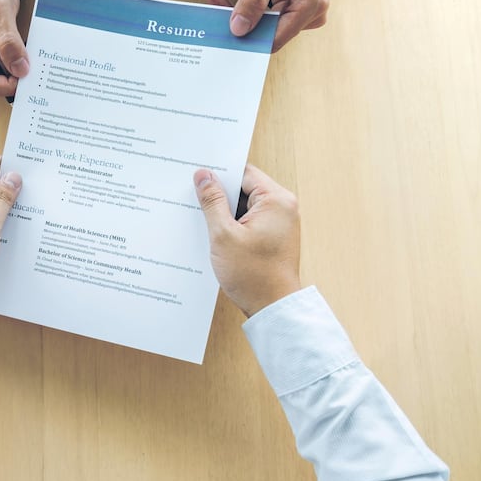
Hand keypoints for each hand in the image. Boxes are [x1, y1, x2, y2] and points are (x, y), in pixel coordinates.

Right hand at [194, 165, 300, 315]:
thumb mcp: (223, 235)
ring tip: (207, 223)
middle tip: (197, 202)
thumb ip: (212, 201)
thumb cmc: (253, 275)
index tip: (198, 178)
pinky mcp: (274, 235)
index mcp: (277, 200)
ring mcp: (280, 222)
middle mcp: (284, 207)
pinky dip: (234, 224)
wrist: (272, 308)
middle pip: (245, 187)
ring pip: (245, 205)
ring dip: (226, 212)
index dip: (219, 174)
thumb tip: (203, 175)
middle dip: (221, 195)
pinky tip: (218, 236)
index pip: (244, 173)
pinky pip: (250, 219)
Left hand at [207, 0, 329, 51]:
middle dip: (242, 23)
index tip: (225, 28)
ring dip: (242, 15)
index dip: (249, 37)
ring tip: (219, 0)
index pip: (274, 39)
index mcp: (311, 4)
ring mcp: (304, 12)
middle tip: (217, 7)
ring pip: (265, 27)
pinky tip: (232, 2)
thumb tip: (240, 27)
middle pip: (268, 34)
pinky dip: (249, 10)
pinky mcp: (294, 8)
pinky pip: (268, 18)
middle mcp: (311, 13)